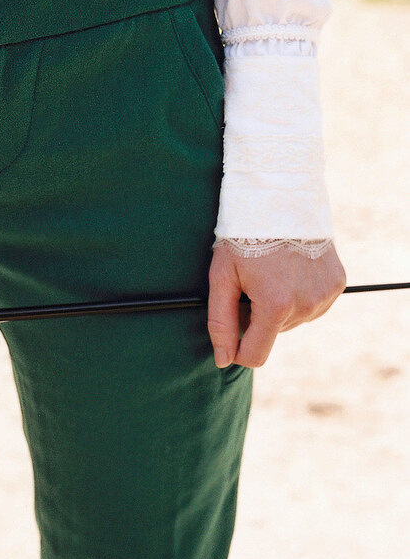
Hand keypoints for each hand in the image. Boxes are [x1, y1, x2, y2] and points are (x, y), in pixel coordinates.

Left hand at [207, 241, 346, 367]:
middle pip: (273, 333)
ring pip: (293, 320)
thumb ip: (220, 321)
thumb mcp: (222, 275)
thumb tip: (224, 360)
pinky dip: (299, 295)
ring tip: (270, 273)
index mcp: (275, 305)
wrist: (281, 199)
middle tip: (249, 283)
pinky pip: (313, 304)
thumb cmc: (245, 237)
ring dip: (279, 306)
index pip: (256, 354)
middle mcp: (306, 305)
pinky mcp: (337, 283)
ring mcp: (325, 295)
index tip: (231, 334)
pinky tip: (290, 270)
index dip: (238, 349)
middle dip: (257, 317)